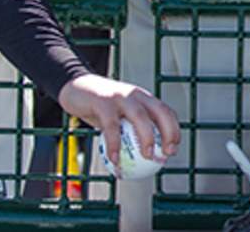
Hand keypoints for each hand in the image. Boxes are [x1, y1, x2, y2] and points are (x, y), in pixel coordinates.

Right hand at [57, 73, 180, 164]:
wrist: (75, 88)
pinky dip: (115, 144)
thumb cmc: (100, 108)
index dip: (174, 130)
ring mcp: (121, 97)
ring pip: (140, 117)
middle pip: (159, 112)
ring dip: (147, 138)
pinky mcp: (103, 102)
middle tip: (166, 154)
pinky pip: (112, 126)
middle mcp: (136, 95)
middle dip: (168, 133)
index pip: (165, 112)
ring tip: (147, 156)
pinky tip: (115, 160)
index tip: (173, 149)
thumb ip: (130, 130)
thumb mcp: (119, 116)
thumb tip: (143, 158)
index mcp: (143, 98)